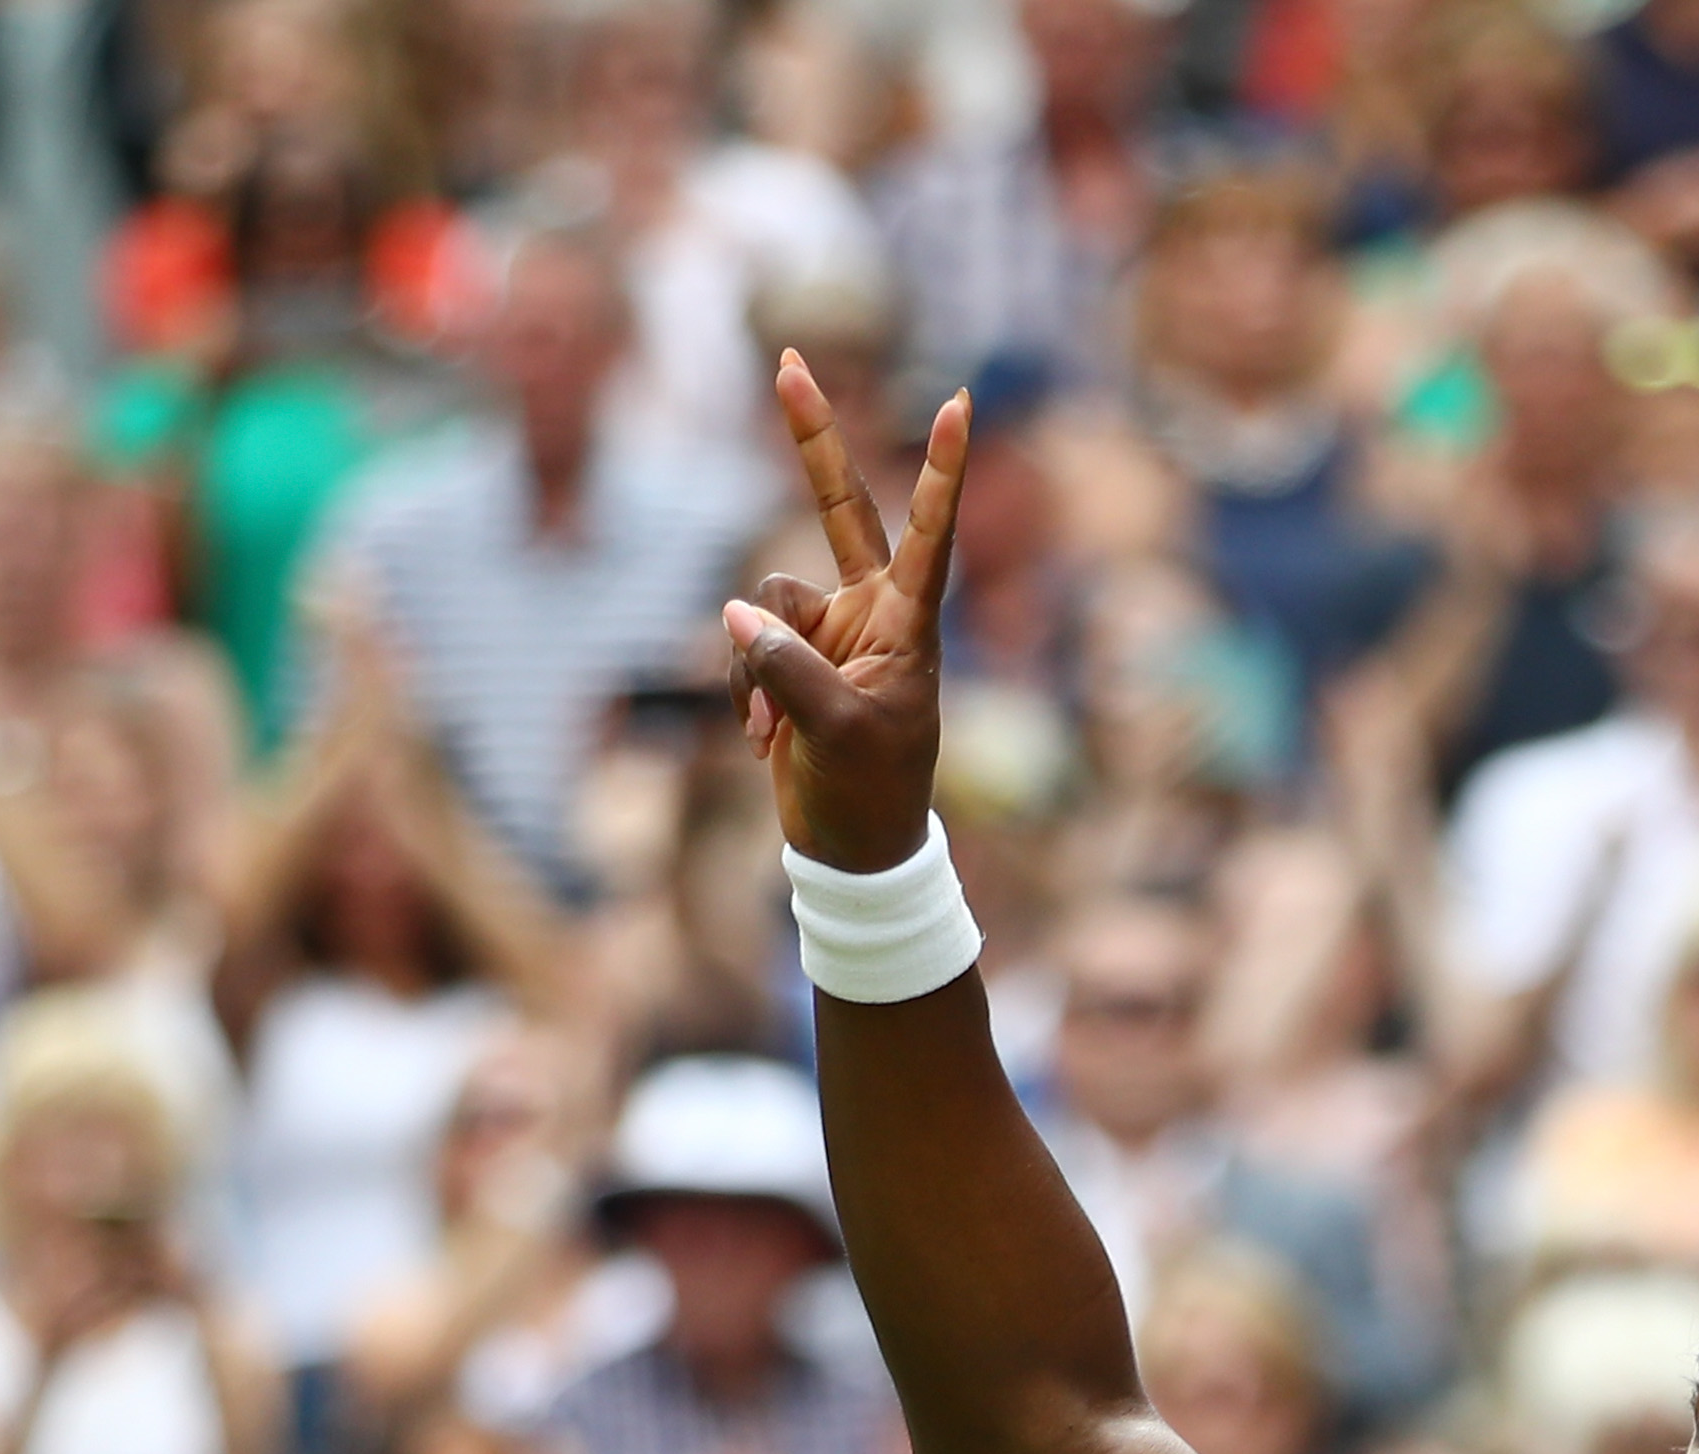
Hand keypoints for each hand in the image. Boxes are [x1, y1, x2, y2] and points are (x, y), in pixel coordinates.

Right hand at [721, 360, 969, 876]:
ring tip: (773, 730)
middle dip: (809, 438)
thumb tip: (738, 614)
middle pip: (837, 506)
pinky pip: (747, 644)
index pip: (930, 533)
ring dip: (756, 667)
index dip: (940, 470)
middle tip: (788, 359)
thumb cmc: (870, 794)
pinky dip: (746, 690)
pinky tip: (763, 741)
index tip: (961, 402)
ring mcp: (830, 629)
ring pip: (764, 604)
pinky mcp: (793, 655)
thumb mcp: (836, 735)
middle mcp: (872, 611)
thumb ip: (788, 670)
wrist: (851, 849)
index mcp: (910, 624)